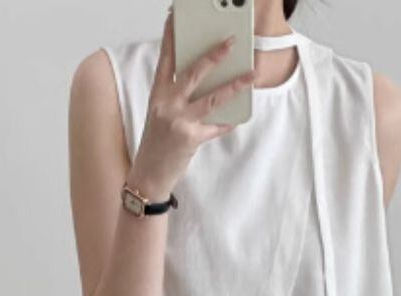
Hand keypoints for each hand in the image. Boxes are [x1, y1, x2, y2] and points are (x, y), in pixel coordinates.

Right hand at [127, 12, 254, 197]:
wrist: (149, 174)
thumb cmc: (156, 142)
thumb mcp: (161, 113)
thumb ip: (177, 95)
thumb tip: (205, 79)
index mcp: (157, 94)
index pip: (165, 59)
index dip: (171, 36)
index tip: (176, 17)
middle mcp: (166, 104)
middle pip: (193, 73)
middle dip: (213, 55)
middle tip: (231, 42)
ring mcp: (178, 121)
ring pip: (211, 98)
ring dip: (234, 85)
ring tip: (251, 75)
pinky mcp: (190, 139)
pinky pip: (215, 127)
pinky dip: (227, 122)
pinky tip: (238, 117)